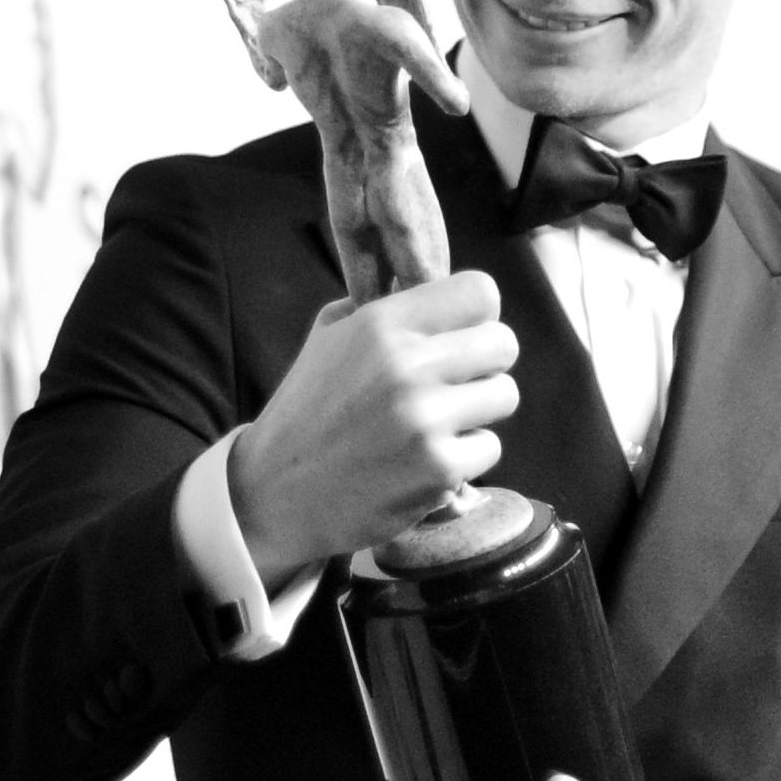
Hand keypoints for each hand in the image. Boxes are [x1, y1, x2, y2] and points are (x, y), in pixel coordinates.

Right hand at [220, 271, 518, 584]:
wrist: (276, 493)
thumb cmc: (309, 411)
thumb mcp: (331, 338)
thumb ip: (385, 308)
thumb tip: (439, 287)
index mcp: (380, 324)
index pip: (480, 292)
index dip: (477, 314)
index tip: (460, 335)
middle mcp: (407, 366)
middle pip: (503, 344)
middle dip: (484, 364)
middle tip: (454, 384)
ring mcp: (426, 420)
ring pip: (503, 396)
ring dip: (477, 412)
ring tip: (436, 424)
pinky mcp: (439, 470)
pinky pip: (489, 448)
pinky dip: (465, 458)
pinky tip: (425, 461)